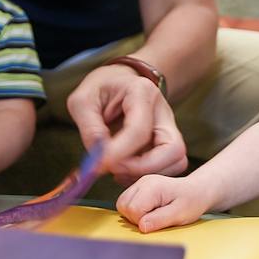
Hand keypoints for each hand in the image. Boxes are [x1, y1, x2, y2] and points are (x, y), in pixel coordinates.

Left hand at [67, 65, 186, 184]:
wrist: (118, 83)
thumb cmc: (100, 89)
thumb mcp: (82, 101)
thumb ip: (90, 129)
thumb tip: (100, 160)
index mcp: (142, 93)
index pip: (139, 130)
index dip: (119, 153)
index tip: (99, 165)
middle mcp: (164, 112)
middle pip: (172, 149)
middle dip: (142, 168)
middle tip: (114, 170)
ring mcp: (169, 129)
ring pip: (176, 162)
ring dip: (145, 174)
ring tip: (117, 170)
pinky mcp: (167, 144)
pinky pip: (168, 167)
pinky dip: (147, 175)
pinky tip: (125, 170)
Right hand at [116, 174, 212, 231]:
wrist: (197, 191)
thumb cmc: (192, 201)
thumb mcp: (180, 214)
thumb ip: (160, 219)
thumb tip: (142, 227)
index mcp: (152, 187)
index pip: (133, 209)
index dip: (142, 221)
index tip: (158, 220)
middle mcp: (143, 182)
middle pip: (123, 206)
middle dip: (136, 218)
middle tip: (156, 217)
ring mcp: (139, 183)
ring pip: (122, 203)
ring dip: (134, 214)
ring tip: (153, 214)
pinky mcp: (138, 188)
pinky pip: (126, 202)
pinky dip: (134, 210)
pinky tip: (149, 210)